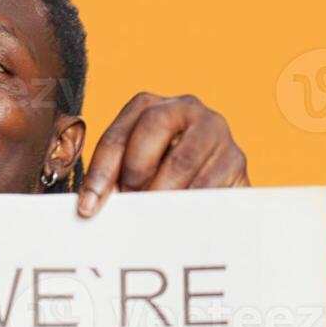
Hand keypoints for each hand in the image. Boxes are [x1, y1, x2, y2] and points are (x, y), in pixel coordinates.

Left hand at [77, 92, 249, 216]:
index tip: (89, 208)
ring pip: (181, 160)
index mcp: (150, 106)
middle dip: (136, 169)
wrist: (215, 194)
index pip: (118, 135)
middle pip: (154, 126)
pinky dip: (188, 206)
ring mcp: (215, 130)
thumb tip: (91, 206)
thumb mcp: (136, 174)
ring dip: (161, 192)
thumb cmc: (165, 181)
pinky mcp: (236, 158)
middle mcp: (185, 107)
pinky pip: (207, 184)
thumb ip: (113, 180)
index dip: (100, 172)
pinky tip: (177, 219)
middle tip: (131, 201)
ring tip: (152, 215)